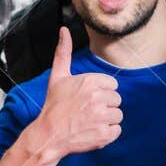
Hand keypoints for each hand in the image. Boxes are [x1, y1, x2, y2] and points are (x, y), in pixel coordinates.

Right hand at [35, 28, 120, 159]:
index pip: (112, 86)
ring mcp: (101, 117)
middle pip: (116, 100)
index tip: (86, 100)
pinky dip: (106, 134)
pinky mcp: (104, 134)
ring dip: (106, 121)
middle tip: (86, 113)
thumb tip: (63, 30)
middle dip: (104, 107)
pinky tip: (92, 132)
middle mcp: (97, 97)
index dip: (101, 93)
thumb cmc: (53, 107)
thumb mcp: (57, 77)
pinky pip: (116, 131)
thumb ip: (63, 52)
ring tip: (89, 123)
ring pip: (117, 115)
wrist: (47, 136)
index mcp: (91, 81)